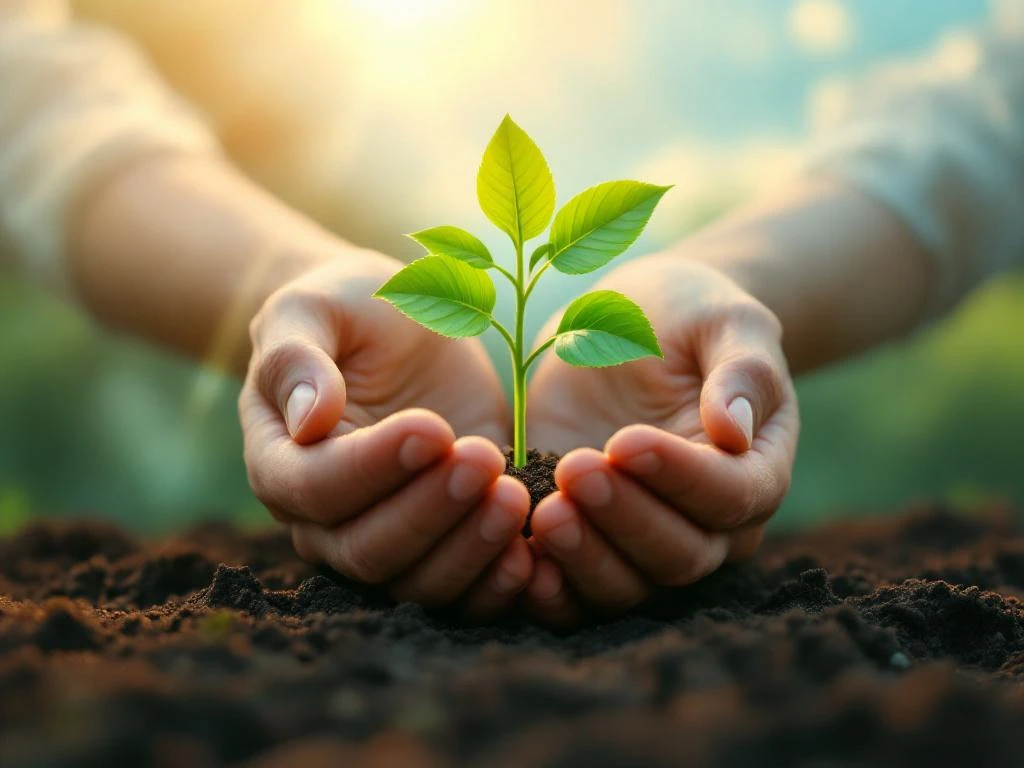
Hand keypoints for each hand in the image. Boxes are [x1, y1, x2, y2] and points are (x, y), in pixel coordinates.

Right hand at [239, 248, 533, 617]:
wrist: (395, 331)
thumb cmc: (345, 312)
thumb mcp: (313, 311)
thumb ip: (297, 361)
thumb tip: (308, 420)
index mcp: (280, 461)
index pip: (316, 487)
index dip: (373, 468)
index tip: (433, 428)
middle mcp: (324, 520)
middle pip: (368, 550)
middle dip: (430, 512)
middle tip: (482, 460)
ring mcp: (385, 538)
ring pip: (417, 581)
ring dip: (470, 550)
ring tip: (516, 499)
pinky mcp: (443, 540)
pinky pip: (462, 590)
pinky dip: (497, 584)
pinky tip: (535, 557)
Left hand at [522, 254, 798, 624]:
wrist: (633, 325)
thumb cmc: (691, 316)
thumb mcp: (725, 322)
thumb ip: (742, 372)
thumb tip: (735, 431)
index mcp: (756, 469)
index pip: (731, 496)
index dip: (680, 478)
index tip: (626, 440)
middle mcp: (707, 522)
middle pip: (680, 556)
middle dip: (626, 520)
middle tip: (577, 471)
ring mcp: (642, 536)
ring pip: (627, 585)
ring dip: (585, 559)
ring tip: (544, 514)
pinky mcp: (587, 537)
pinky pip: (573, 589)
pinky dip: (548, 589)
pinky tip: (515, 559)